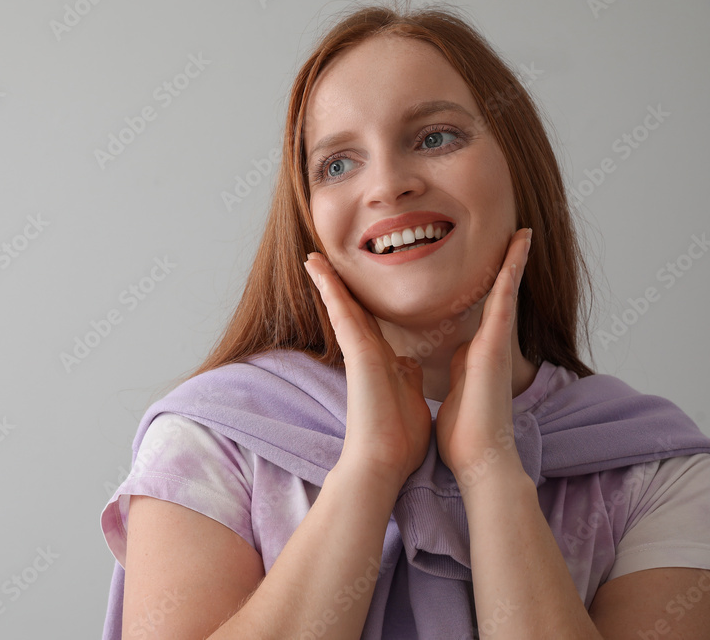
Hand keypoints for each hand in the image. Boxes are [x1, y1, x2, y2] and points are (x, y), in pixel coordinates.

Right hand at [304, 253, 431, 485]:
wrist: (384, 463)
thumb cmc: (398, 440)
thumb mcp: (408, 396)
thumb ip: (405, 376)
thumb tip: (408, 363)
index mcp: (381, 363)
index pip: (367, 324)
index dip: (357, 301)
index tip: (349, 284)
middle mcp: (366, 355)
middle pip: (349, 311)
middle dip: (336, 286)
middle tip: (320, 261)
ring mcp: (360, 354)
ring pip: (342, 308)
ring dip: (328, 282)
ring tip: (313, 258)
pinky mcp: (358, 355)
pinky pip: (343, 315)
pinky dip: (332, 293)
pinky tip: (322, 272)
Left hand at [435, 228, 532, 485]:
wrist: (479, 458)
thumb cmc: (464, 434)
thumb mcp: (452, 393)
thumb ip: (454, 374)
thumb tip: (446, 363)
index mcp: (475, 356)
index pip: (482, 314)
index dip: (487, 289)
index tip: (489, 267)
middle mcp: (489, 346)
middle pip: (500, 297)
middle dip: (508, 268)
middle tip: (517, 236)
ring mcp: (495, 345)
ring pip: (505, 294)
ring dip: (514, 263)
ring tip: (522, 233)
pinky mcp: (495, 347)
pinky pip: (504, 302)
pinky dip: (511, 275)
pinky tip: (518, 249)